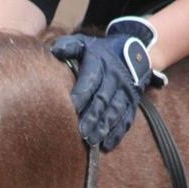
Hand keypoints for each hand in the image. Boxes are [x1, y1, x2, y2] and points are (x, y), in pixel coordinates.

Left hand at [51, 17, 164, 150]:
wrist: (134, 50)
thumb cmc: (99, 51)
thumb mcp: (85, 43)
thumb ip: (69, 47)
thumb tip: (54, 51)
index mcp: (100, 62)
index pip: (90, 79)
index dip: (82, 93)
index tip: (72, 107)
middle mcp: (114, 77)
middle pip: (103, 99)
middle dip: (93, 116)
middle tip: (81, 132)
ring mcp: (125, 91)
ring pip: (115, 111)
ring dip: (104, 127)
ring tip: (92, 141)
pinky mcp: (132, 102)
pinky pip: (126, 119)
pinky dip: (117, 133)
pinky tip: (107, 145)